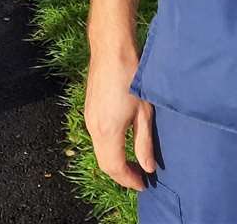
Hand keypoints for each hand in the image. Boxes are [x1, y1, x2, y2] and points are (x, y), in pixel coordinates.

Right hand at [85, 50, 156, 190]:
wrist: (111, 50)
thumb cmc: (132, 78)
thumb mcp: (144, 112)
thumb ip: (144, 143)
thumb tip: (147, 168)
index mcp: (108, 132)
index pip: (115, 167)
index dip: (128, 180)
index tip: (143, 185)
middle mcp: (94, 128)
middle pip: (104, 163)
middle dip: (120, 174)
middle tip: (139, 178)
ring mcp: (89, 118)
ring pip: (99, 150)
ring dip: (114, 161)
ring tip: (133, 163)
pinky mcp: (89, 109)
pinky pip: (96, 138)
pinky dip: (108, 148)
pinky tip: (122, 143)